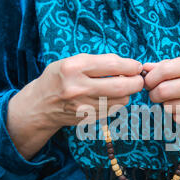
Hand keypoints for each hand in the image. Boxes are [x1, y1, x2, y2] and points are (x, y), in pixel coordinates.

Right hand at [7, 53, 143, 159]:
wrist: (40, 105)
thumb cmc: (58, 78)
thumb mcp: (71, 61)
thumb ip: (98, 61)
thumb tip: (127, 65)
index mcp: (74, 68)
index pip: (112, 65)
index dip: (130, 66)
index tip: (136, 66)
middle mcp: (78, 88)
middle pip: (121, 86)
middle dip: (137, 82)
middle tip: (139, 79)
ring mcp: (84, 106)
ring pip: (121, 100)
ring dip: (127, 93)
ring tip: (121, 86)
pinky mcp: (88, 118)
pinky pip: (113, 110)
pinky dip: (117, 102)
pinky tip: (110, 97)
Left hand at [143, 54, 179, 154]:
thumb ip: (170, 65)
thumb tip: (145, 68)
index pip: (165, 70)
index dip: (151, 77)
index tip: (148, 81)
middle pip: (163, 91)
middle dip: (153, 93)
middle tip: (154, 93)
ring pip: (168, 107)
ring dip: (164, 104)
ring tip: (172, 99)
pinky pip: (177, 118)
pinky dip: (175, 114)